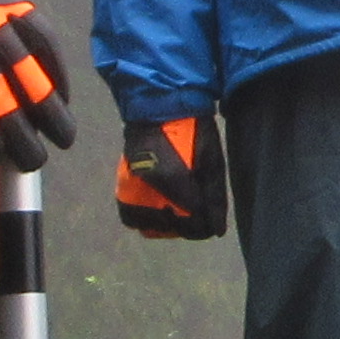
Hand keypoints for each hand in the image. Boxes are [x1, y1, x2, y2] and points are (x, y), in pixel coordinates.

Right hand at [117, 110, 223, 241]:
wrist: (158, 107)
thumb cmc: (192, 131)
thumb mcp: (211, 160)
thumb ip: (214, 198)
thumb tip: (218, 231)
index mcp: (173, 179)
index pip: (193, 223)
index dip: (205, 226)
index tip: (210, 218)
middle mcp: (147, 188)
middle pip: (174, 227)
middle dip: (189, 224)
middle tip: (196, 209)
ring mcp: (131, 190)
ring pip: (150, 227)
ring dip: (167, 224)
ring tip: (176, 209)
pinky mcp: (121, 188)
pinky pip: (131, 218)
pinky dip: (145, 219)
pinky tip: (158, 208)